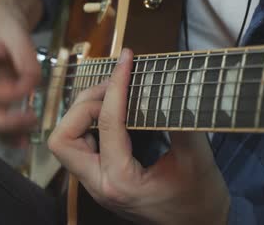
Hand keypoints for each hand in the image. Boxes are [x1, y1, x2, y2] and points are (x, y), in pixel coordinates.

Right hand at [0, 0, 42, 145]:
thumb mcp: (15, 30)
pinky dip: (7, 135)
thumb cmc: (3, 25)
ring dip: (6, 135)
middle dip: (5, 123)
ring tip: (28, 138)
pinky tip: (23, 140)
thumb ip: (25, 56)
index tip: (31, 86)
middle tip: (32, 120)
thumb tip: (32, 83)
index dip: (8, 93)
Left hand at [48, 49, 229, 223]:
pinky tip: (110, 112)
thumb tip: (176, 86)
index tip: (127, 61)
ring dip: (81, 114)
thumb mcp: (198, 162)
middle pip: (64, 137)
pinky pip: (78, 146)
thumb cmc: (200, 202)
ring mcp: (95, 183)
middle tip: (115, 86)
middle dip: (85, 104)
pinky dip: (87, 124)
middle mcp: (99, 184)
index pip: (108, 123)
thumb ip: (184, 124)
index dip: (117, 85)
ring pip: (64, 142)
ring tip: (111, 96)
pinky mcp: (98, 179)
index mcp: (121, 182)